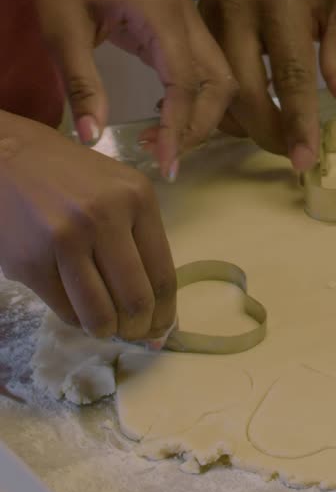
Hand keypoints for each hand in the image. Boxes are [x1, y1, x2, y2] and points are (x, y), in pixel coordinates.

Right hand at [0, 114, 175, 339]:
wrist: (8, 158)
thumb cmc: (70, 177)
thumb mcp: (118, 191)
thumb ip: (138, 240)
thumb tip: (156, 310)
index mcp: (137, 197)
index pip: (162, 274)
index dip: (164, 313)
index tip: (160, 328)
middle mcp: (105, 217)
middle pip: (135, 300)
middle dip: (137, 329)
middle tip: (132, 333)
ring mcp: (65, 240)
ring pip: (99, 314)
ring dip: (106, 331)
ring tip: (104, 326)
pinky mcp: (31, 262)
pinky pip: (64, 311)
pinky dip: (76, 320)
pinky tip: (77, 308)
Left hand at [25, 0, 235, 178]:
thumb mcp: (61, 30)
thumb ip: (81, 83)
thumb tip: (92, 136)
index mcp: (162, 15)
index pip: (187, 82)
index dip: (179, 127)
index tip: (164, 165)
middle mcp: (187, 18)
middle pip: (220, 83)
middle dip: (199, 126)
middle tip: (160, 156)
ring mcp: (189, 22)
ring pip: (219, 78)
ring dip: (200, 116)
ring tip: (159, 141)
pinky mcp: (181, 29)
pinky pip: (204, 71)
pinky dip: (194, 101)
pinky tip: (163, 117)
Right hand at [200, 0, 335, 169]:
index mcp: (283, 3)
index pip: (290, 75)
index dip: (298, 123)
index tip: (306, 162)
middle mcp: (239, 13)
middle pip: (244, 91)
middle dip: (267, 133)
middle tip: (291, 158)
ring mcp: (210, 18)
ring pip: (216, 89)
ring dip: (243, 124)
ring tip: (274, 140)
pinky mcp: (195, 23)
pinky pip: (204, 77)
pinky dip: (224, 104)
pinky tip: (247, 117)